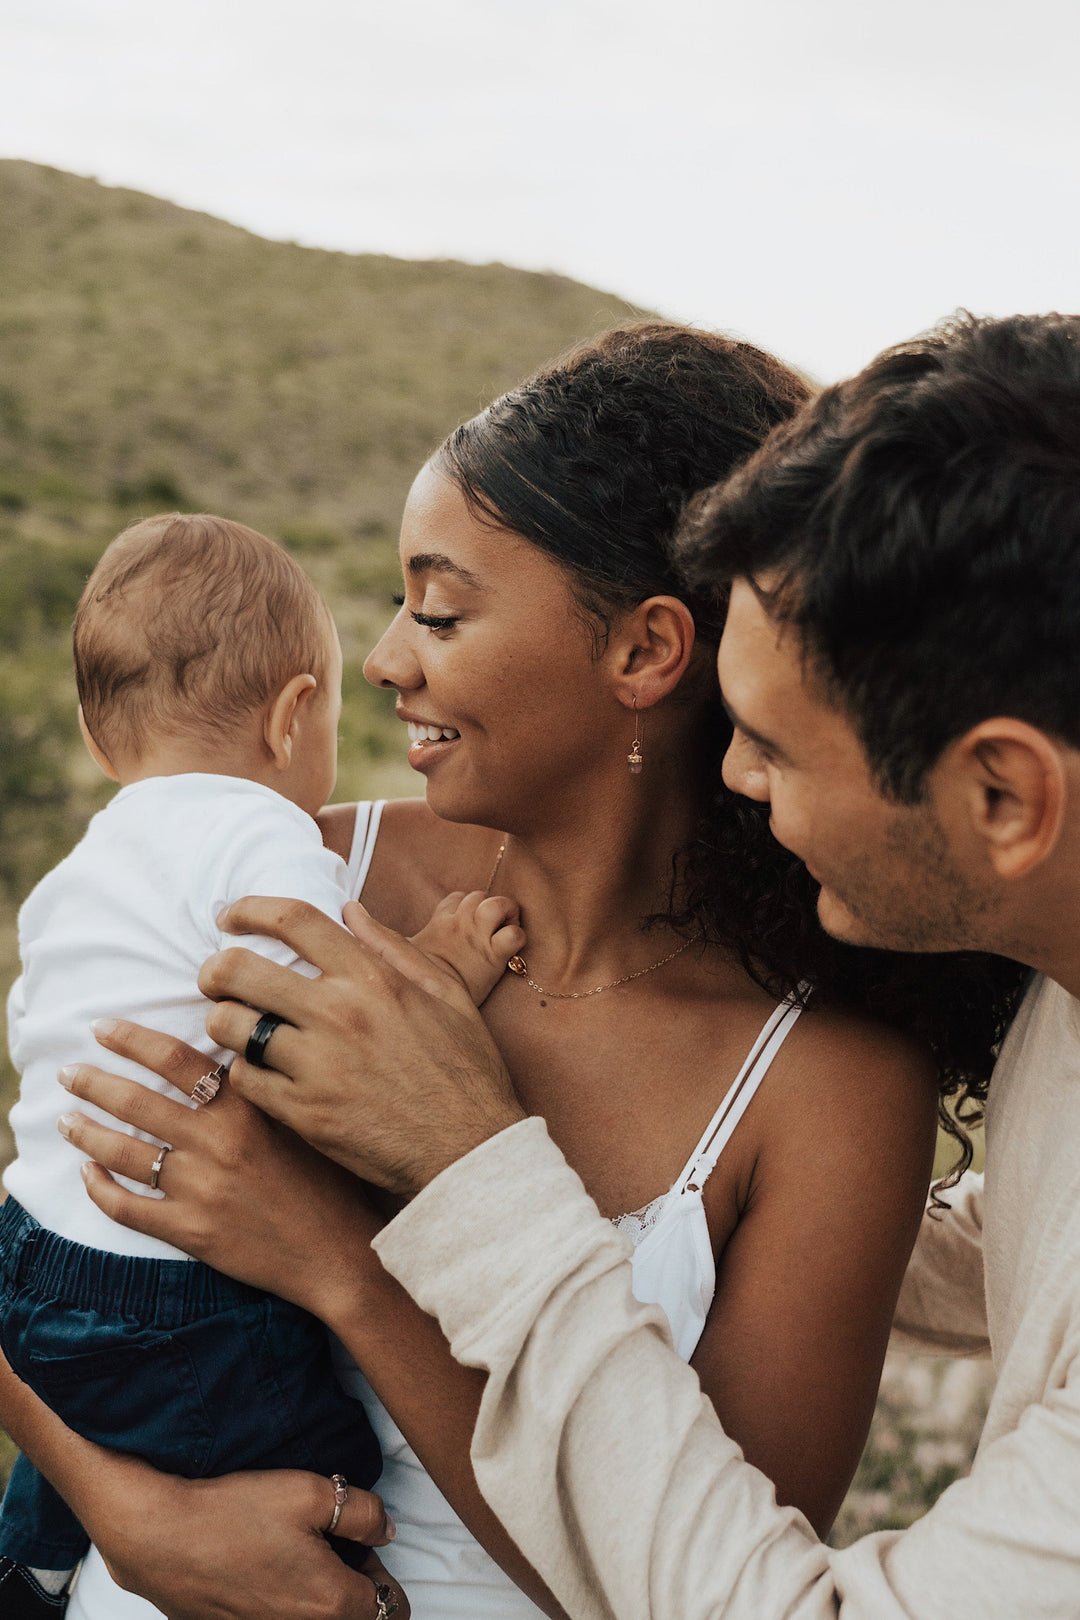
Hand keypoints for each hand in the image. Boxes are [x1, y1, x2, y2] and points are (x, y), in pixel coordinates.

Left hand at [59, 1033, 377, 1317]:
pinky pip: (129, 1209)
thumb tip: (228, 1052)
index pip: (176, 1058)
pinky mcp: (192, 1232)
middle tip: (68, 1071)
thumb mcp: (303, 1117)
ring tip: (65, 1119)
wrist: (341, 1252)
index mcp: (246, 1107)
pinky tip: (88, 1175)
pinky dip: (101, 1191)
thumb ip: (263, 1087)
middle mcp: (218, 1143)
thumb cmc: (331, 1180)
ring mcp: (201, 1189)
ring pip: (123, 1153)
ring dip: (87, 1132)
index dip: (132, 1039)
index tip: (103, 1028)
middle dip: (93, 1082)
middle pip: (138, 1100)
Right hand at [83, 1459, 407, 1619]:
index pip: (392, 1607)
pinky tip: (264, 1572)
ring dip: (317, 1598)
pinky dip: (282, 1605)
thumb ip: (365, 1513)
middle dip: (354, 1588)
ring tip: (296, 1558)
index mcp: (332, 1604)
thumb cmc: (234, 1513)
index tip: (358, 1543)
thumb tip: (385, 1530)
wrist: (161, 1538)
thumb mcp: (313, 1492)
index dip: (381, 1570)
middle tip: (329, 1547)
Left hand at [198, 895, 526, 1193]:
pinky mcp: (304, 1113)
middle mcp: (339, 1014)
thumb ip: (393, 948)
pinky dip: (243, 1071)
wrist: (470, 1150)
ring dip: (224, 1022)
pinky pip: (243, 1079)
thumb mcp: (446, 994)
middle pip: (238, 969)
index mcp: (372, 978)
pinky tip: (260, 1072)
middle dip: (214, 970)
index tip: (230, 917)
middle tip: (216, 980)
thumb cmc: (464, 1070)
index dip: (250, 909)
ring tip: (236, 1028)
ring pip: (229, 1026)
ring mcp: (317, 1065)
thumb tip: (350, 912)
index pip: (293, 920)